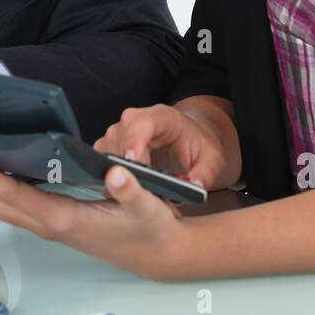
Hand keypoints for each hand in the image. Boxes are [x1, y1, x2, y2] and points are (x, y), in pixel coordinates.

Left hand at [0, 151, 190, 280]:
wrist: (155, 254)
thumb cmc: (149, 228)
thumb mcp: (147, 206)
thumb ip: (129, 189)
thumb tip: (115, 172)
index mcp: (65, 218)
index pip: (16, 195)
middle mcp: (48, 222)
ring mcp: (46, 223)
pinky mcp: (49, 220)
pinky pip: (8, 204)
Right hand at [95, 102, 235, 189]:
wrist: (187, 135)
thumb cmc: (197, 144)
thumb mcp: (212, 158)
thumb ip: (206, 172)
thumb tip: (195, 185)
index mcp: (161, 116)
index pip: (142, 124)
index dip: (134, 141)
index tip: (133, 162)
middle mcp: (133, 120)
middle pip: (120, 142)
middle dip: (130, 172)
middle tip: (147, 197)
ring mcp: (118, 132)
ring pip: (108, 155)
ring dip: (122, 178)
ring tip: (142, 197)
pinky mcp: (108, 145)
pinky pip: (103, 164)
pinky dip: (114, 181)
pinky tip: (130, 193)